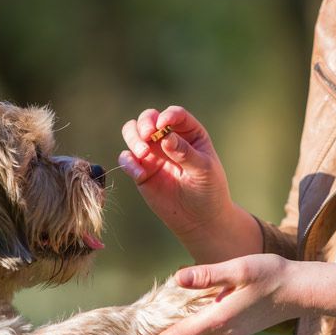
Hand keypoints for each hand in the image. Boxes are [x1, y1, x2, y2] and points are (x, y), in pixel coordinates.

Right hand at [119, 106, 261, 263]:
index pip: (175, 115)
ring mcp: (153, 154)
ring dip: (133, 139)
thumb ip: (185, 153)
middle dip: (144, 123)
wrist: (200, 220)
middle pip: (148, 118)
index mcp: (189, 133)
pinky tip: (140, 175)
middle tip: (147, 136)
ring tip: (143, 154)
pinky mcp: (141, 171)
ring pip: (132, 133)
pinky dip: (128, 163)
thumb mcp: (203, 170)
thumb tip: (165, 137)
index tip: (163, 126)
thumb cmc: (209, 191)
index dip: (167, 116)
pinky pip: (126, 159)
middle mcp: (168, 139)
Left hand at [132, 257, 335, 334]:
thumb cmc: (274, 275)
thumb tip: (178, 278)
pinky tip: (187, 321)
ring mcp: (234, 331)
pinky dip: (193, 330)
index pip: (182, 334)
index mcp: (221, 318)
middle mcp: (225, 330)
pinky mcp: (241, 327)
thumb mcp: (240, 269)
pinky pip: (210, 331)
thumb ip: (209, 274)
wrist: (304, 291)